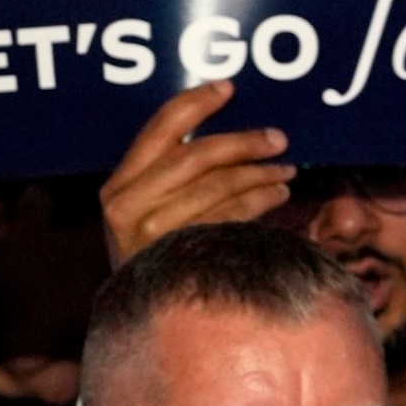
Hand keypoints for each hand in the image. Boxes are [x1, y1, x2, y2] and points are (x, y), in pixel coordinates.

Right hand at [98, 80, 293, 263]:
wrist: (147, 318)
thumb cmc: (156, 258)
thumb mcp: (150, 214)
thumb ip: (173, 179)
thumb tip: (232, 141)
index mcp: (120, 186)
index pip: (159, 130)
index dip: (196, 103)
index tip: (229, 88)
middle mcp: (129, 205)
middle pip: (198, 156)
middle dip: (244, 143)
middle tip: (278, 138)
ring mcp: (154, 233)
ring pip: (220, 185)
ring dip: (261, 174)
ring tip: (286, 170)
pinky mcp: (182, 254)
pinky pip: (232, 216)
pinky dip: (261, 200)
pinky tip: (279, 194)